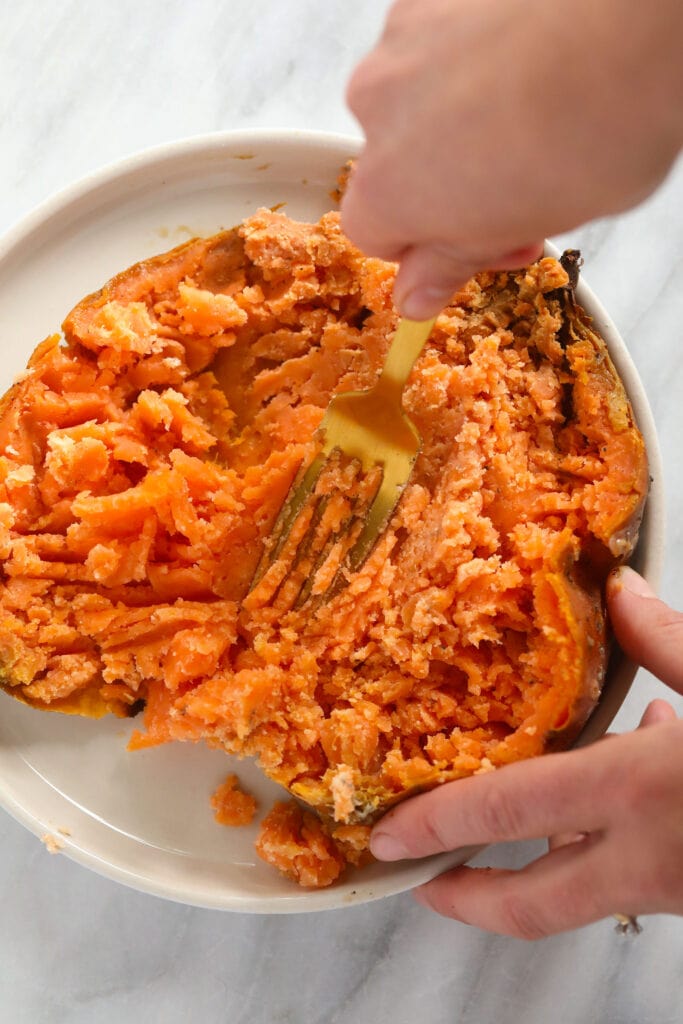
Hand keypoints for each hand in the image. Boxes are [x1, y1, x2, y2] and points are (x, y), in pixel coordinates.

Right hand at [342, 0, 682, 317]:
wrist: (632, 24)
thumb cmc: (590, 131)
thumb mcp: (523, 227)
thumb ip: (455, 260)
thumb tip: (415, 294)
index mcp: (388, 191)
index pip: (374, 237)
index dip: (429, 248)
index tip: (476, 245)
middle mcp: (377, 111)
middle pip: (394, 163)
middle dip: (448, 180)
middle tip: (519, 188)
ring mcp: (403, 42)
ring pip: (416, 99)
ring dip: (461, 119)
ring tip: (531, 118)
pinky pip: (439, 43)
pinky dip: (474, 61)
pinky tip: (529, 67)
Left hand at [369, 567, 682, 937]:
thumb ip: (668, 640)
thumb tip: (620, 587)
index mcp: (638, 790)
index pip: (507, 814)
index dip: (438, 826)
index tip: (388, 836)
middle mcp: (647, 855)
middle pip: (532, 904)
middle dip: (467, 899)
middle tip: (421, 880)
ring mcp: (676, 884)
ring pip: (582, 890)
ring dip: (536, 868)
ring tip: (499, 831)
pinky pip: (635, 868)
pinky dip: (609, 837)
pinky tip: (628, 772)